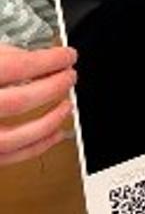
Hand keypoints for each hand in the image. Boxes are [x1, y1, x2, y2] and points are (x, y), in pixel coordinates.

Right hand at [0, 43, 76, 166]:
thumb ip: (4, 55)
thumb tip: (36, 60)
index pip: (18, 67)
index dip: (50, 60)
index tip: (67, 56)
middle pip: (19, 101)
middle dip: (52, 88)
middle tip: (69, 76)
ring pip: (14, 138)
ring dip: (48, 122)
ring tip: (66, 106)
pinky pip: (8, 157)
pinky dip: (37, 147)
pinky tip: (55, 134)